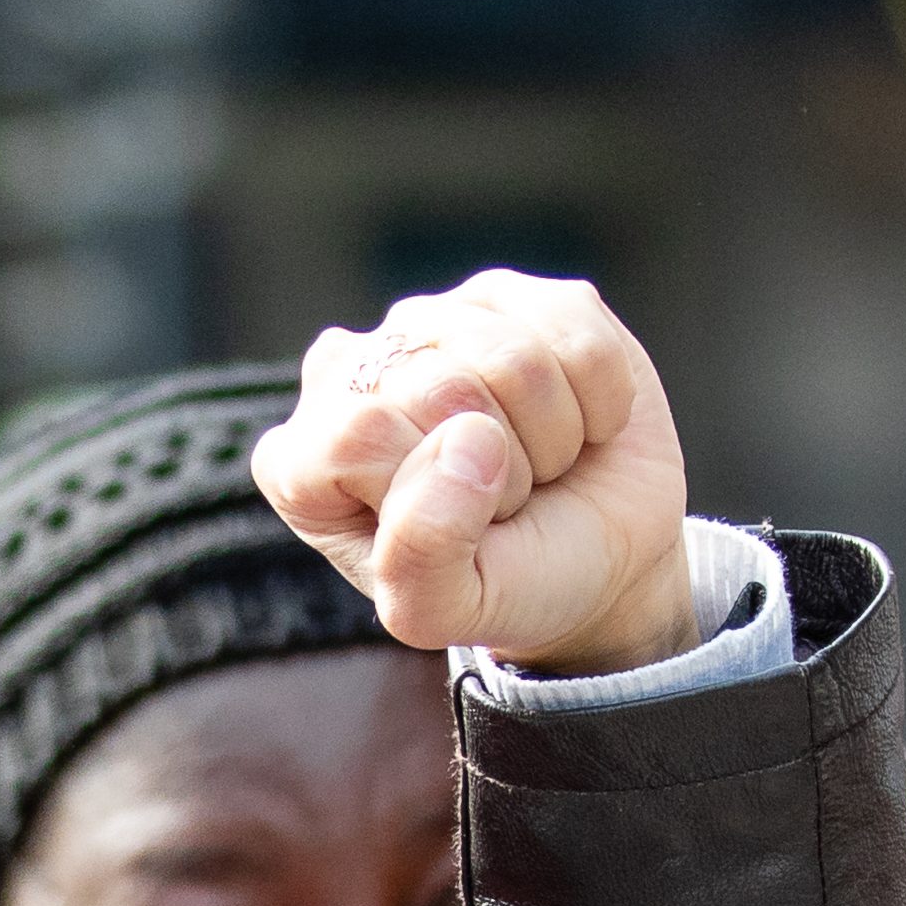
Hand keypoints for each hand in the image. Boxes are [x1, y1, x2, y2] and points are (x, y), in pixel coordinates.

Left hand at [253, 271, 696, 677]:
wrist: (602, 561)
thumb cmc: (505, 584)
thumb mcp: (442, 610)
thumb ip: (419, 557)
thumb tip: (466, 438)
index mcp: (303, 459)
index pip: (358, 435)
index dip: (431, 493)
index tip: (451, 532)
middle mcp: (351, 372)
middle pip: (442, 390)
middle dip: (499, 470)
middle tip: (499, 502)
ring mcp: (431, 321)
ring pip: (515, 359)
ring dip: (551, 438)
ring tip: (535, 466)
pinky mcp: (515, 295)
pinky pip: (578, 339)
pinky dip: (600, 404)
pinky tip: (575, 425)